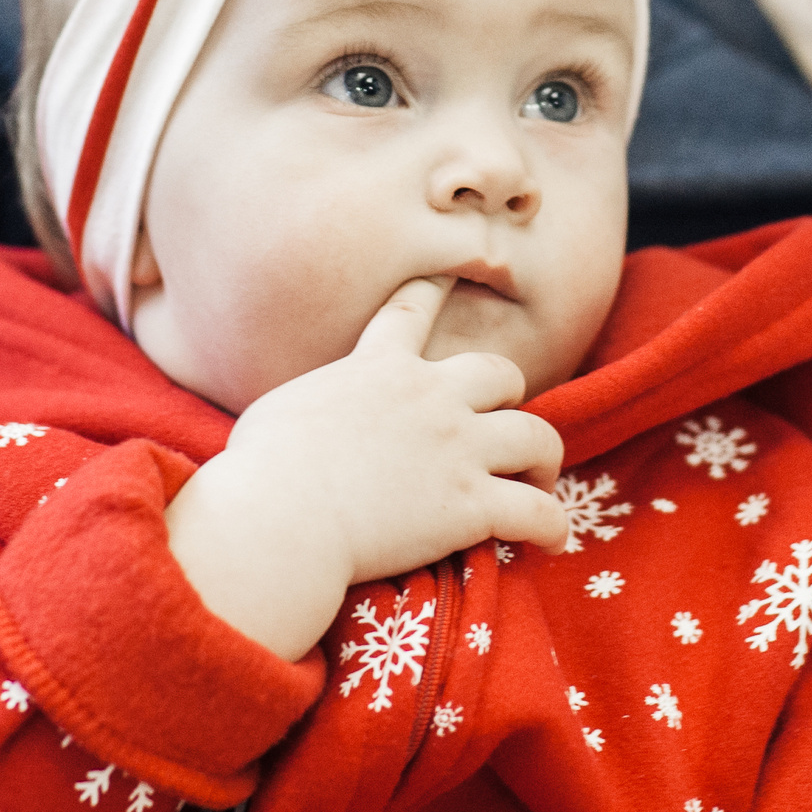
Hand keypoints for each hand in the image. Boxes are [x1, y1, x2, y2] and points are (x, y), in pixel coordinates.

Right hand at [164, 275, 565, 658]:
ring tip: (538, 485)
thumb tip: (305, 424)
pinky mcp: (472, 505)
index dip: (438, 288)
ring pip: (538, 437)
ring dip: (543, 461)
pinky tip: (552, 540)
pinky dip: (552, 526)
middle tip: (500, 431)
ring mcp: (458, 448)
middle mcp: (431, 397)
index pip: (413, 311)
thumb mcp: (278, 414)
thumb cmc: (259, 472)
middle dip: (509, 398)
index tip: (458, 270)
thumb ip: (313, 408)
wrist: (280, 516)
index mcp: (378, 369)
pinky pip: (538, 512)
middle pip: (502, 375)